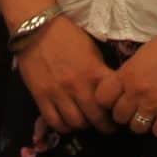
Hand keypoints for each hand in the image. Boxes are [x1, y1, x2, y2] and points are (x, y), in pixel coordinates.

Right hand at [13, 18, 116, 134]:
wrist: (37, 28)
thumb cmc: (67, 36)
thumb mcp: (92, 50)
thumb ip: (99, 72)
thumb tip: (109, 90)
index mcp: (94, 72)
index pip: (112, 100)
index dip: (117, 110)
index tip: (119, 113)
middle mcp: (77, 86)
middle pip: (95, 117)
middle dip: (104, 126)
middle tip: (106, 127)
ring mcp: (58, 93)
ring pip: (75, 123)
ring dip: (83, 126)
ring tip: (86, 123)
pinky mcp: (41, 97)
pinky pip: (54, 121)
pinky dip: (63, 127)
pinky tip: (67, 123)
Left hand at [102, 35, 156, 139]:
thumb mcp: (143, 53)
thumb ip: (131, 71)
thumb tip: (125, 84)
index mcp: (127, 74)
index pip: (102, 97)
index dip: (108, 101)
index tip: (116, 99)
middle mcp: (137, 91)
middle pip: (119, 116)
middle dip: (125, 114)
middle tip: (135, 109)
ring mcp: (154, 103)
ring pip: (136, 127)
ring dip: (142, 123)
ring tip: (150, 116)